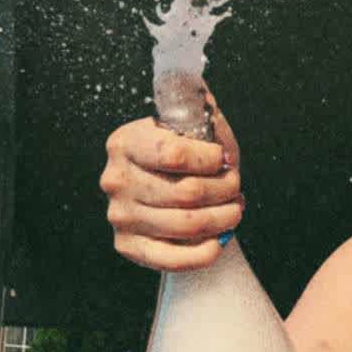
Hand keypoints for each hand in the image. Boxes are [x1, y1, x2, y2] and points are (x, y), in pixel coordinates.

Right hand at [101, 100, 243, 270]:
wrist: (162, 191)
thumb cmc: (181, 156)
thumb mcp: (190, 124)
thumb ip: (199, 105)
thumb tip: (202, 93)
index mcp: (126, 142)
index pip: (174, 153)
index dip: (210, 160)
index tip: (224, 159)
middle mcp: (116, 179)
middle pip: (187, 193)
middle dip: (225, 190)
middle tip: (236, 187)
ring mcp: (120, 216)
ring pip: (188, 225)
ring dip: (224, 219)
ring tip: (234, 209)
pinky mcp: (128, 246)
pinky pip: (174, 259)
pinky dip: (206, 252)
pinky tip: (219, 239)